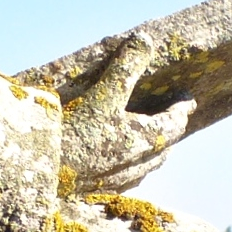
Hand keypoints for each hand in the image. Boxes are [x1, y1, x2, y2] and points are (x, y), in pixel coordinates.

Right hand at [59, 36, 195, 194]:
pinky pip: (125, 180)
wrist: (43, 173)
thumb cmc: (73, 132)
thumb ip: (125, 68)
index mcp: (144, 140)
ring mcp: (118, 181)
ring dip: (153, 154)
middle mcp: (136, 164)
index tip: (188, 99)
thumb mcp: (101, 93)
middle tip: (172, 119)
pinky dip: (130, 169)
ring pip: (146, 167)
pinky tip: (118, 165)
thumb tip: (145, 39)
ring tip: (151, 142)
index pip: (175, 123)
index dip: (183, 108)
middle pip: (164, 150)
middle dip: (170, 133)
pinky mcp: (99, 192)